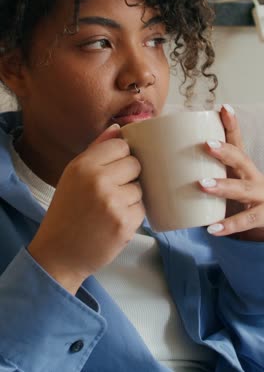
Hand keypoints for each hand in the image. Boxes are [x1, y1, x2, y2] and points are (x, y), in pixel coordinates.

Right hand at [28, 124, 144, 293]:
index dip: (121, 157)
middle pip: (135, 164)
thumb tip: (118, 129)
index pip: (121, 145)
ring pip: (140, 188)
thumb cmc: (66, 212)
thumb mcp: (72, 176)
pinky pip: (141, 209)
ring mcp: (113, 202)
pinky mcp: (124, 223)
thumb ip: (96, 150)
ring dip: (130, 198)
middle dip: (128, 177)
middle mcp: (98, 180)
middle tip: (111, 191)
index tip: (113, 168)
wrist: (59, 254)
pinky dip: (132, 216)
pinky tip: (114, 222)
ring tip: (110, 209)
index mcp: (83, 165)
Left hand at [199, 104, 263, 241]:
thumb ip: (202, 173)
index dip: (231, 125)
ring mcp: (260, 197)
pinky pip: (246, 221)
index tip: (223, 108)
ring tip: (202, 185)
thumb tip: (159, 164)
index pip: (238, 142)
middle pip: (242, 159)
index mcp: (242, 166)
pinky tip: (212, 228)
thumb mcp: (226, 181)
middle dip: (226, 151)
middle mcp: (253, 177)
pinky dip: (229, 226)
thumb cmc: (238, 199)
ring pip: (243, 189)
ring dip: (223, 186)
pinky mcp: (262, 217)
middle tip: (206, 144)